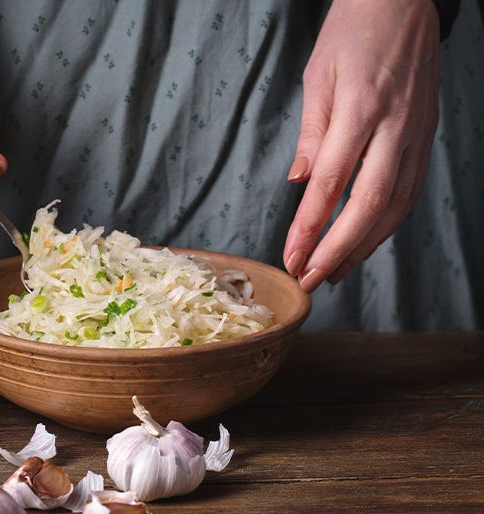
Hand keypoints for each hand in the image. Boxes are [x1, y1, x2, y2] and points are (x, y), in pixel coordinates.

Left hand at [283, 0, 439, 291]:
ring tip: (332, 273)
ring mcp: (416, 134)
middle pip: (368, 205)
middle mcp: (394, 127)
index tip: (291, 258)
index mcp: (361, 109)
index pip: (330, 183)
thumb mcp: (320, 75)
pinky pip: (409, 192)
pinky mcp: (426, 138)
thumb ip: (311, 133)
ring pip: (394, 206)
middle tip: (309, 280)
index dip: (310, 227)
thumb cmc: (354, 31)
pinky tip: (364, 243)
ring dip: (362, 246)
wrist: (406, 0)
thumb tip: (299, 182)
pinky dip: (386, 225)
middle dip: (336, 250)